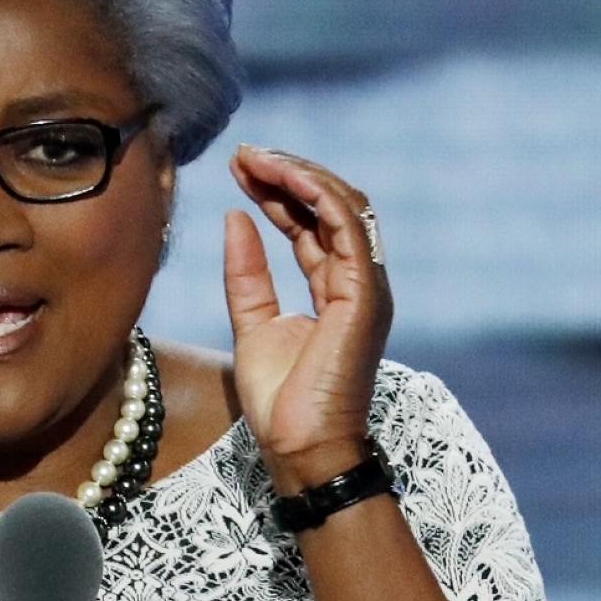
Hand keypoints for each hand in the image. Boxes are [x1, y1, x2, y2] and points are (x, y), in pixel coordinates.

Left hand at [223, 144, 392, 491]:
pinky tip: (279, 177)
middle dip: (287, 171)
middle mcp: (355, 279)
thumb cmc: (280, 400)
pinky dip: (315, 194)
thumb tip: (235, 217)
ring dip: (298, 173)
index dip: (276, 190)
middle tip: (243, 154)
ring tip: (255, 158)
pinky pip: (347, 226)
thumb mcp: (251, 322)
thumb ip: (247, 273)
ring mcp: (365, 285)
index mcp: (333, 286)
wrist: (300, 447)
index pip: (309, 221)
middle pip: (329, 204)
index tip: (237, 167)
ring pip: (342, 205)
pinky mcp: (365, 294)